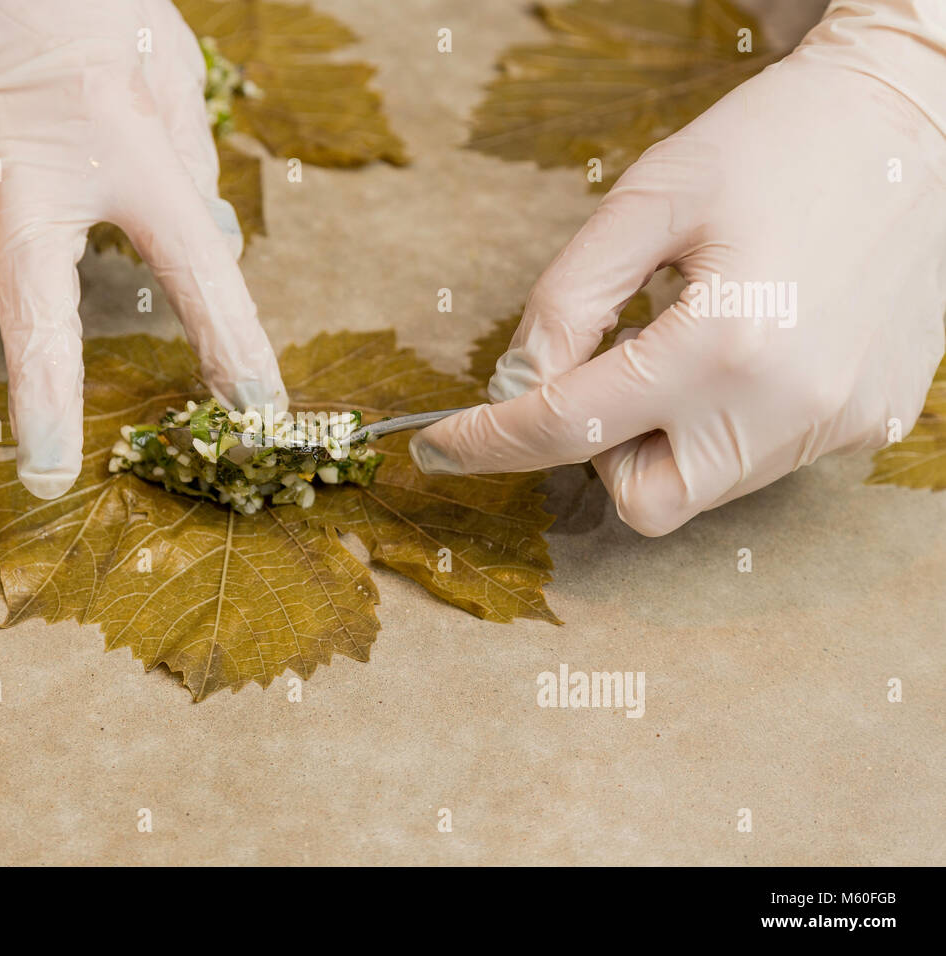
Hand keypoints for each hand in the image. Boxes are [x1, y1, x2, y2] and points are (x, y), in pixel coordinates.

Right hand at [0, 0, 286, 498]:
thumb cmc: (87, 7)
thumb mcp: (168, 66)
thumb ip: (189, 162)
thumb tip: (218, 243)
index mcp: (124, 148)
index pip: (193, 261)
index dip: (230, 340)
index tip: (256, 411)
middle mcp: (33, 163)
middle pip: (35, 291)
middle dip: (43, 390)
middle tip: (47, 471)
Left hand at [411, 0, 945, 534]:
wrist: (919, 119)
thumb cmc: (778, 141)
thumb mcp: (648, 200)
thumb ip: (566, 300)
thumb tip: (518, 384)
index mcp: (726, 343)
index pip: (569, 427)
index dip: (488, 442)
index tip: (438, 448)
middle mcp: (787, 406)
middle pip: (643, 498)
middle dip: (597, 452)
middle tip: (605, 372)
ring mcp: (836, 424)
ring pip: (703, 489)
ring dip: (659, 439)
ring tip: (682, 342)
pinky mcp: (867, 423)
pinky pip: (761, 459)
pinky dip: (720, 426)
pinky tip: (741, 350)